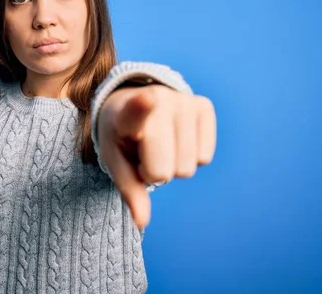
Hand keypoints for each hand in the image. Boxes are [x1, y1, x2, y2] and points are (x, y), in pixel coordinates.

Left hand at [97, 84, 216, 228]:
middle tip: (144, 150)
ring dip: (173, 163)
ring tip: (159, 142)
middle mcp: (157, 99)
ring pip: (188, 167)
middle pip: (166, 171)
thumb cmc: (122, 137)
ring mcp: (183, 101)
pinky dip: (191, 156)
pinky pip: (205, 157)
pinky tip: (176, 137)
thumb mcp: (116, 162)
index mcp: (126, 113)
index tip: (147, 99)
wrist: (133, 100)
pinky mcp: (203, 105)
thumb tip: (141, 222)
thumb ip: (129, 190)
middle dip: (155, 170)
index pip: (136, 111)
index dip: (142, 107)